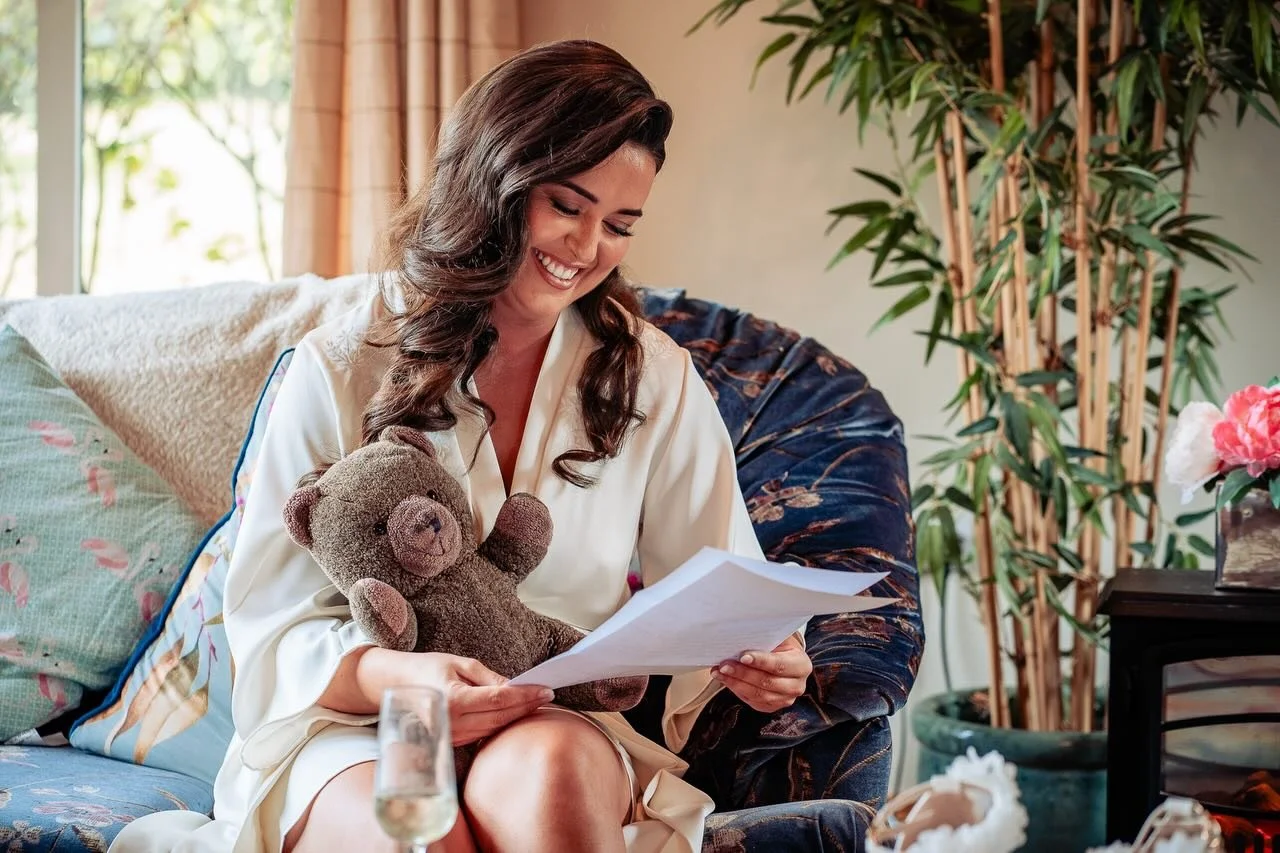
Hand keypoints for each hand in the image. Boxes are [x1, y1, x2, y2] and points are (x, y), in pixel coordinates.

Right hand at [364, 648, 552, 744]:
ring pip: (494, 729)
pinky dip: (500, 724)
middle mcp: (452, 723)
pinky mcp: (452, 742)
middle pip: (501, 717)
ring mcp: (451, 736)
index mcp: (454, 699)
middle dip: (527, 706)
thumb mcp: (460, 663)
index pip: (500, 699)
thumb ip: (489, 678)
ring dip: (516, 717)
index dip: (526, 695)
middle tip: (547, 695)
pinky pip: (483, 734)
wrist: (395, 685)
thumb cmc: (428, 668)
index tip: (546, 689)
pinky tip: (514, 714)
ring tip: (536, 703)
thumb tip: (516, 687)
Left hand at [711, 634, 811, 713]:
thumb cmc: (778, 645)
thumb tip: (743, 631)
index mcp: (801, 665)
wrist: (782, 659)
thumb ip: (766, 636)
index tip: (742, 656)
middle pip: (767, 682)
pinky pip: (752, 701)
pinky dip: (736, 690)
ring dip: (735, 683)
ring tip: (719, 672)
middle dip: (743, 673)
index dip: (761, 661)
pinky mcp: (772, 706)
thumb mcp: (778, 637)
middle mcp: (797, 685)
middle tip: (724, 665)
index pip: (779, 665)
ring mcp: (785, 699)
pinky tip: (725, 680)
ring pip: (758, 695)